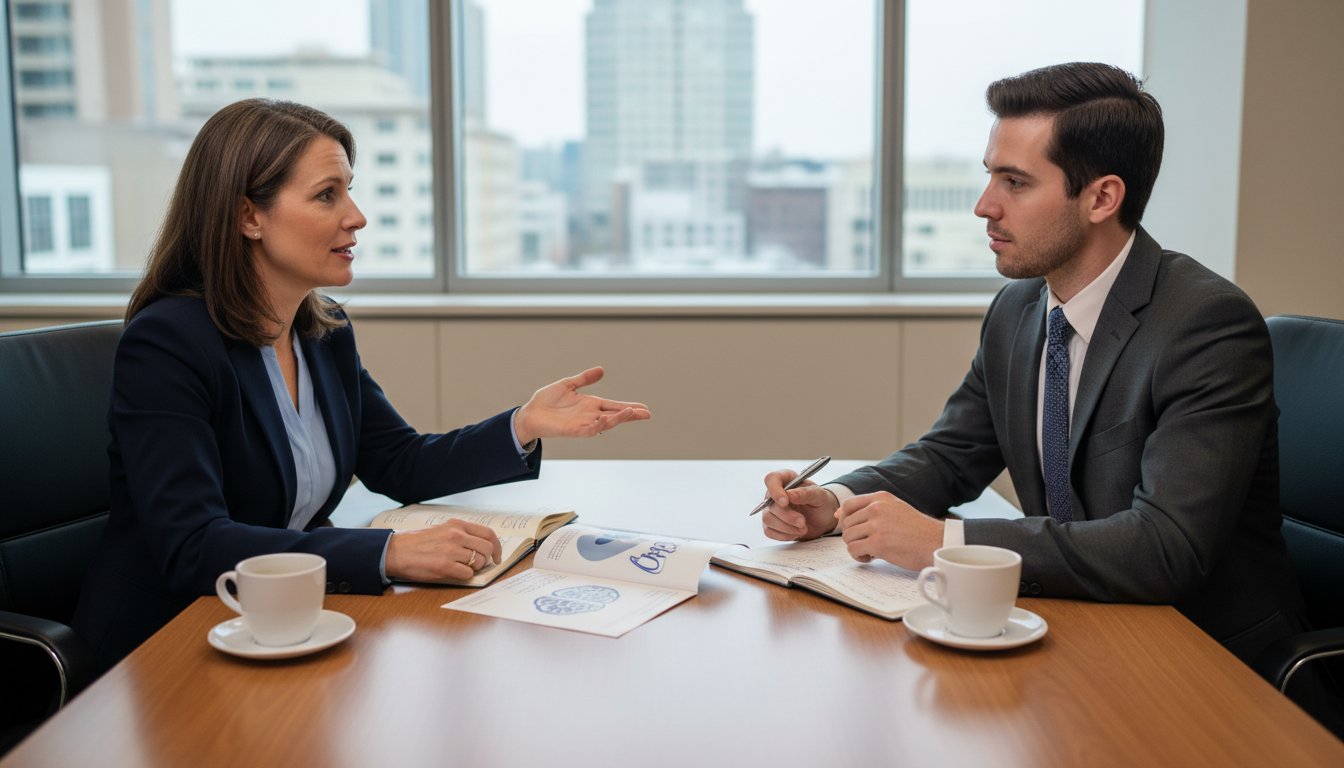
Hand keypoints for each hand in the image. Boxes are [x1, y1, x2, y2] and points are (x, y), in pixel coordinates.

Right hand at [384, 518, 503, 581]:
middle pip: (487, 548)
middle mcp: (456, 535)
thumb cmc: (419, 542)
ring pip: (478, 562)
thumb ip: (461, 534)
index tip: (497, 556)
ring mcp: (450, 550)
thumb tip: (482, 545)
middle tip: (478, 565)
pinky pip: (467, 574)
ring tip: (460, 566)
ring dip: (473, 568)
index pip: (488, 533)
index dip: (497, 546)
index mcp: (456, 525)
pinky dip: (464, 576)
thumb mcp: (442, 529)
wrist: (396, 551)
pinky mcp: (444, 566)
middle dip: (486, 559)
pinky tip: (453, 572)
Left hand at [513, 367, 650, 443]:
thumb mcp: (567, 385)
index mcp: (590, 404)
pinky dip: (598, 425)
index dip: (629, 406)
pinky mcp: (573, 431)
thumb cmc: (546, 401)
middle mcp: (590, 415)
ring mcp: (583, 424)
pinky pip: (589, 430)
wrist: (530, 413)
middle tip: (647, 414)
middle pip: (615, 415)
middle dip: (631, 415)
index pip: (614, 405)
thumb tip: (601, 370)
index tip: (644, 407)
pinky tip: (606, 418)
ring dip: (618, 419)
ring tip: (631, 412)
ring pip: (606, 423)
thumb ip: (584, 379)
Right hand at [760, 469, 840, 540]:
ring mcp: (771, 509)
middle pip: (770, 504)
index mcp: (785, 479)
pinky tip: (796, 533)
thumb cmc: (820, 502)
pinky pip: (769, 531)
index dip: (775, 490)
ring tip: (803, 528)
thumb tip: (790, 495)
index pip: (771, 479)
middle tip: (803, 521)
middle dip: (787, 516)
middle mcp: (774, 493)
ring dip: (786, 527)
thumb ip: (806, 493)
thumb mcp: (819, 495)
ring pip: (768, 519)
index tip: (786, 502)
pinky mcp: (771, 524)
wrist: (822, 519)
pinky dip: (784, 535)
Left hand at [836, 491, 942, 570]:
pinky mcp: (878, 543)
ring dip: (855, 546)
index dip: (844, 519)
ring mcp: (877, 525)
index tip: (849, 528)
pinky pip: (853, 549)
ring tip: (870, 551)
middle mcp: (877, 508)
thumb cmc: (918, 530)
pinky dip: (858, 556)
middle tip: (866, 543)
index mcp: (881, 498)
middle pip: (847, 523)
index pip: (848, 505)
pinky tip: (870, 557)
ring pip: (848, 537)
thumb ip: (871, 509)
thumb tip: (838, 514)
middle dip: (853, 536)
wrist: (936, 543)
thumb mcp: (896, 508)